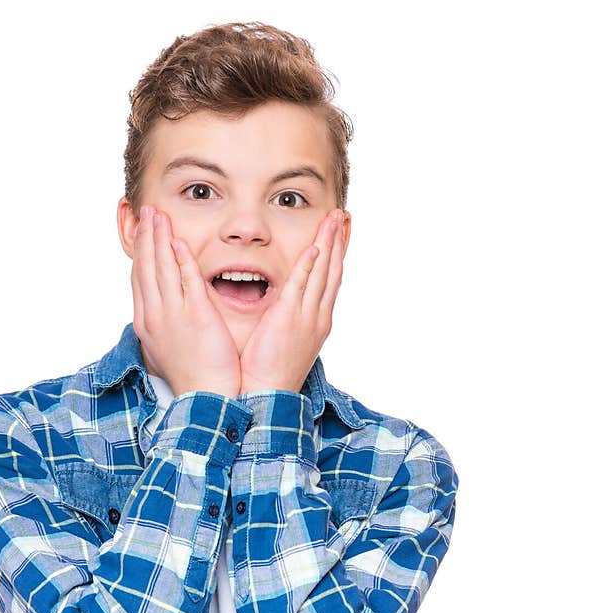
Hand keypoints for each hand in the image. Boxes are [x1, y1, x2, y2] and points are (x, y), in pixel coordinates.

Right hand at [131, 204, 241, 397]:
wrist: (205, 397)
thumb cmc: (193, 374)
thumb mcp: (168, 346)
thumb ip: (166, 322)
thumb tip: (164, 308)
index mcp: (147, 322)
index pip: (140, 278)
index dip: (141, 251)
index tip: (143, 231)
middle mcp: (155, 315)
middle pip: (147, 267)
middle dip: (147, 236)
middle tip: (148, 211)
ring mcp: (173, 316)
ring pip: (162, 269)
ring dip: (160, 239)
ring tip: (159, 216)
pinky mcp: (197, 317)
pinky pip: (186, 282)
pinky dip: (181, 260)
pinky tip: (179, 242)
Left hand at [238, 209, 345, 394]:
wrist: (269, 396)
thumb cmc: (271, 372)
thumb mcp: (288, 341)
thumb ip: (290, 318)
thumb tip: (288, 304)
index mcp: (318, 321)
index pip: (330, 280)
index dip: (336, 255)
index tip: (340, 234)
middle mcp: (318, 316)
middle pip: (332, 271)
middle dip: (338, 241)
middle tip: (342, 216)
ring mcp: (306, 318)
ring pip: (322, 273)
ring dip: (329, 244)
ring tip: (334, 220)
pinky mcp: (287, 320)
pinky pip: (300, 287)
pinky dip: (309, 267)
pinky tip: (315, 248)